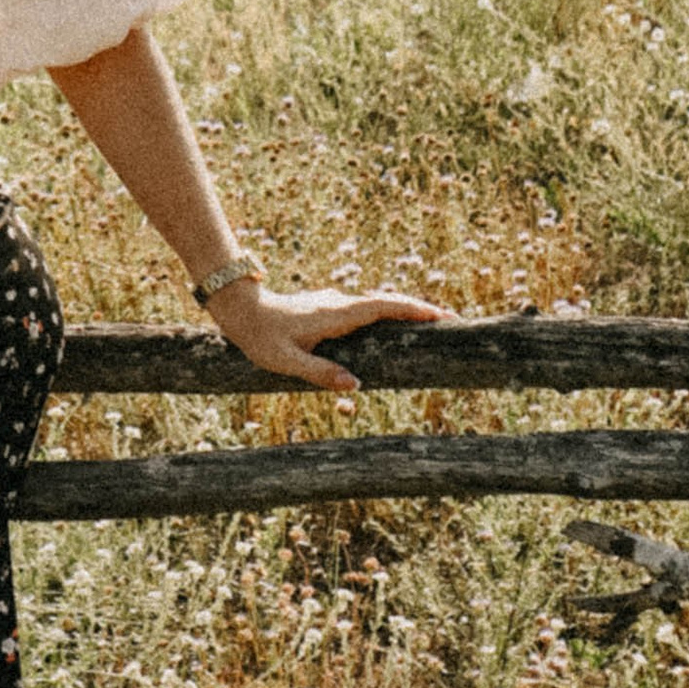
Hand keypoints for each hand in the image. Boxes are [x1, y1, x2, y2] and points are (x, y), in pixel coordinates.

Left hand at [206, 282, 448, 396]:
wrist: (240, 310)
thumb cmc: (260, 337)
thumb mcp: (287, 361)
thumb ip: (320, 373)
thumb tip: (355, 385)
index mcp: (336, 315)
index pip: (383, 306)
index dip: (413, 309)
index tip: (441, 314)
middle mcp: (339, 305)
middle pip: (387, 302)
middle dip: (418, 309)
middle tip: (449, 320)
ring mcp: (334, 304)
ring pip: (376, 304)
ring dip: (402, 311)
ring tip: (429, 325)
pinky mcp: (328, 309)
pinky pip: (364, 310)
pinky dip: (384, 314)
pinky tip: (391, 328)